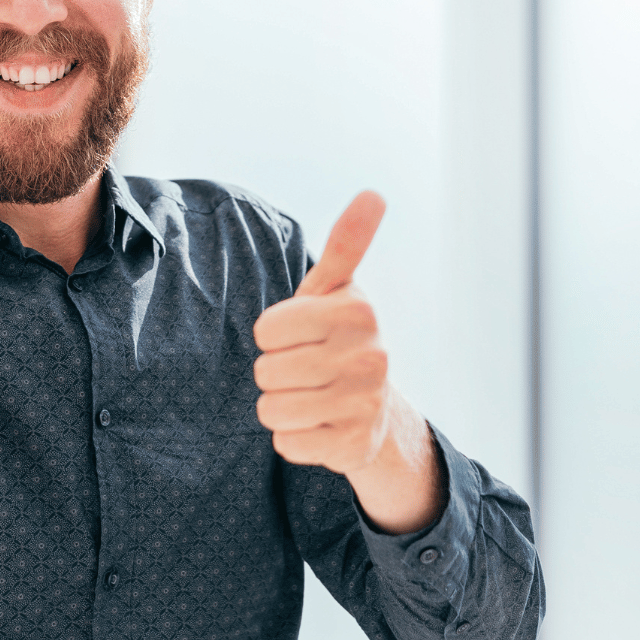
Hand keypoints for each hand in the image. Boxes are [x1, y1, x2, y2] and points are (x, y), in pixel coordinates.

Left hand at [252, 191, 423, 479]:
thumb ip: (347, 243)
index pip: (266, 331)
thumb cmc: (336, 338)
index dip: (273, 336)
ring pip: (271, 410)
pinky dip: (292, 438)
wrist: (374, 410)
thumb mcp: (334, 290)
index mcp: (358, 310)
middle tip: (304, 370)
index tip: (299, 335)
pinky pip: (286, 444)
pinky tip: (320, 426)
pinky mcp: (354, 447)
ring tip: (310, 397)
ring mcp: (366, 404)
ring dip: (279, 407)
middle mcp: (372, 356)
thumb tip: (373, 193)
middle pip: (267, 372)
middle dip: (274, 373)